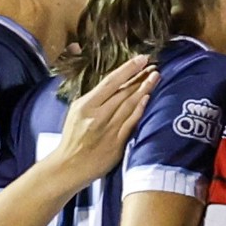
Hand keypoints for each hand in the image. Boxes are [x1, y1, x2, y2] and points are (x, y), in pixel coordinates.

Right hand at [45, 54, 155, 185]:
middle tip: (153, 66)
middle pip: (123, 92)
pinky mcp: (117, 142)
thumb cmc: (73, 137)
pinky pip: (131, 122)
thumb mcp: (77, 112)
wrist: (69, 165)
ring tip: (155, 77)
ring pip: (129, 105)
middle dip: (140, 77)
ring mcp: (108, 129)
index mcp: (85, 105)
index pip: (110, 82)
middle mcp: (97, 115)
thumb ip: (95, 99)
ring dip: (144, 90)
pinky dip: (140, 109)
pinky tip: (148, 98)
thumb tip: (114, 84)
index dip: (127, 69)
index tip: (141, 59)